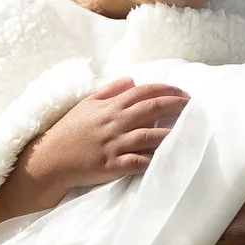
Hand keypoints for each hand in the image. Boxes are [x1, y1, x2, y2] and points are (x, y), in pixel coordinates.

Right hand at [0, 80, 187, 224]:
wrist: (51, 159)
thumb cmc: (69, 131)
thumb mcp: (86, 104)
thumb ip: (110, 90)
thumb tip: (132, 79)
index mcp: (109, 106)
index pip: (143, 91)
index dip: (166, 89)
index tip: (183, 91)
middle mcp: (114, 122)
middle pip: (151, 108)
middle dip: (176, 105)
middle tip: (193, 106)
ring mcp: (114, 144)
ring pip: (148, 135)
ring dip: (170, 132)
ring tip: (188, 131)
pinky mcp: (112, 165)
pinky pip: (137, 161)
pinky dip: (153, 159)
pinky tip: (166, 158)